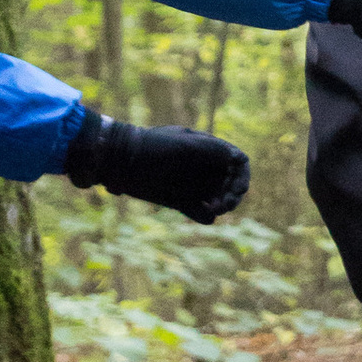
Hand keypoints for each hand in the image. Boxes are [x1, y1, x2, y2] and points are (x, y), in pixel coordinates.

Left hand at [64, 115, 250, 224]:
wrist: (119, 160)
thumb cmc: (151, 148)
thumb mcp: (184, 145)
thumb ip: (212, 150)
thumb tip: (238, 159)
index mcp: (207, 149)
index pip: (237, 162)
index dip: (242, 177)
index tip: (237, 189)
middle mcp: (202, 167)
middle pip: (231, 183)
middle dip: (232, 195)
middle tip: (222, 204)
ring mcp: (192, 184)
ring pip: (219, 199)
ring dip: (221, 206)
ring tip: (211, 209)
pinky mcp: (180, 201)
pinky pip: (201, 212)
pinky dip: (206, 216)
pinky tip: (203, 214)